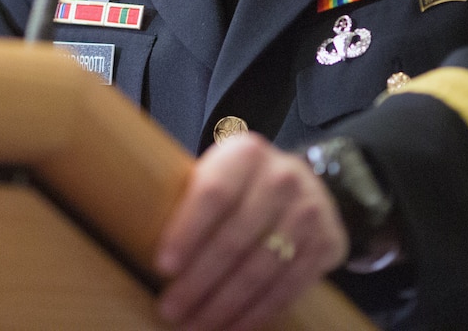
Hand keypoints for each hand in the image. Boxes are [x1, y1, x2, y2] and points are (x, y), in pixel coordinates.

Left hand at [155, 132, 349, 330]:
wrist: (308, 185)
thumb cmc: (245, 184)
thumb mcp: (221, 171)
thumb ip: (192, 196)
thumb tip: (141, 239)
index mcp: (246, 153)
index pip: (213, 194)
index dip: (187, 232)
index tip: (162, 266)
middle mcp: (282, 179)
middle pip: (234, 239)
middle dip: (199, 282)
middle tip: (171, 309)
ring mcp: (309, 212)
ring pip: (260, 269)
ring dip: (224, 305)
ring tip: (195, 326)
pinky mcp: (326, 244)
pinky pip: (288, 287)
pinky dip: (257, 313)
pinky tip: (232, 327)